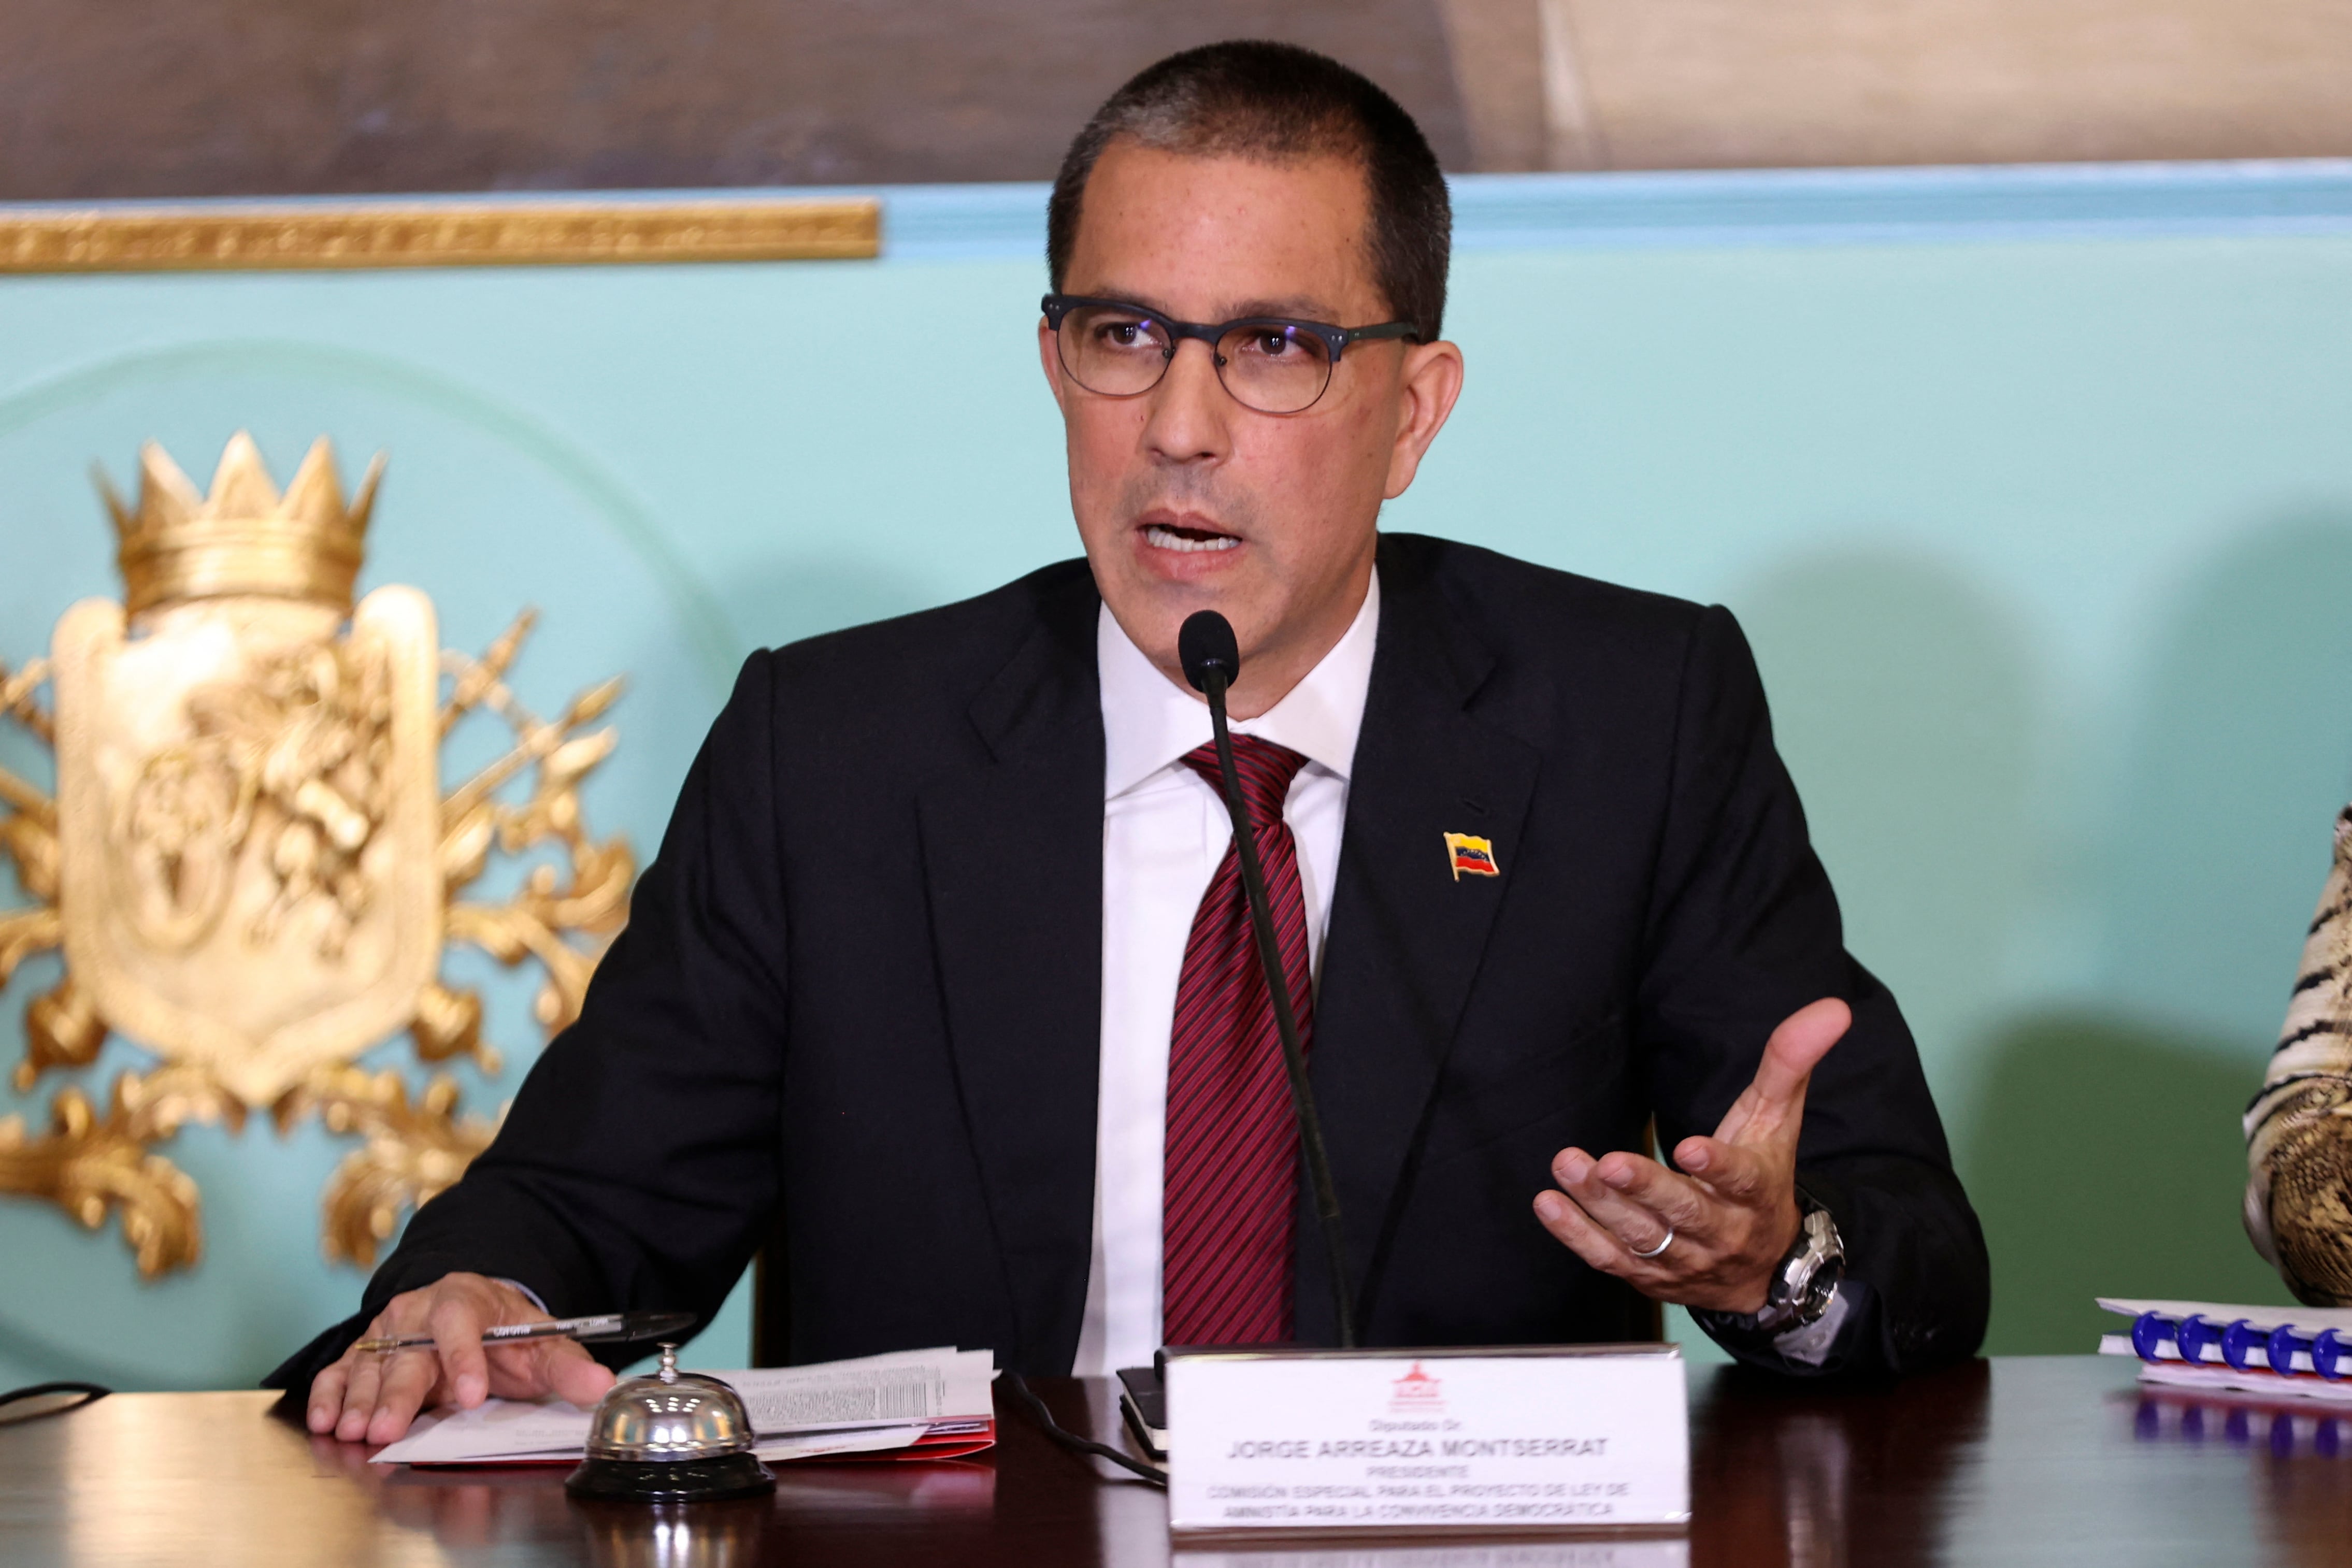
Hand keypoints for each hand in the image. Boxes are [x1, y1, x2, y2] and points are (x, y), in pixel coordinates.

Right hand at [306, 1272, 616, 1445]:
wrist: (472, 1312)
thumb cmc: (505, 1332)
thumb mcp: (542, 1343)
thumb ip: (567, 1366)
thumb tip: (600, 1385)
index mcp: (467, 1300)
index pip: (462, 1322)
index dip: (465, 1358)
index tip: (470, 1396)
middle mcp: (419, 1311)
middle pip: (408, 1352)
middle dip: (399, 1394)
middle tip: (388, 1429)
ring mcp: (387, 1331)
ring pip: (371, 1365)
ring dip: (360, 1400)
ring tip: (355, 1431)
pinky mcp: (364, 1351)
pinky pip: (341, 1370)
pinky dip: (330, 1393)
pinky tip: (326, 1420)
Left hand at [1532, 997, 1850, 1314]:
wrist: (1763, 1271)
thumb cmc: (1764, 1177)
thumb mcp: (1777, 1121)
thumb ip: (1791, 1062)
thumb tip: (1833, 1008)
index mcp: (1756, 1194)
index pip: (1741, 1180)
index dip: (1717, 1166)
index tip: (1691, 1147)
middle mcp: (1721, 1232)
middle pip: (1683, 1212)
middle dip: (1646, 1188)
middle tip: (1610, 1164)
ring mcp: (1683, 1258)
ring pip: (1641, 1235)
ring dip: (1600, 1204)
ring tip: (1567, 1164)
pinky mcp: (1648, 1275)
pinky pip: (1609, 1259)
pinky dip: (1576, 1234)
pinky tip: (1548, 1204)